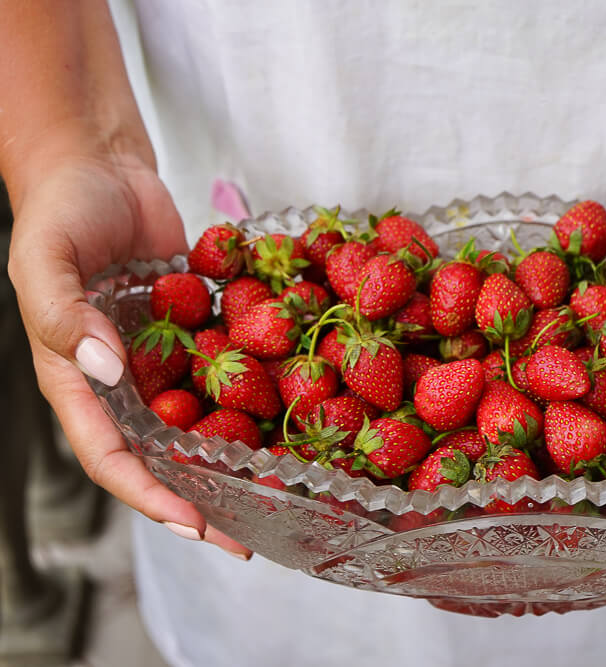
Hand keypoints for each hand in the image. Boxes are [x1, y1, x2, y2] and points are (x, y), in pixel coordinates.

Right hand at [7, 152, 252, 558]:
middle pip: (167, 454)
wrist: (102, 165)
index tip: (194, 524)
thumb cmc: (60, 210)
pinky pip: (234, 366)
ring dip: (241, 454)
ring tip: (286, 489)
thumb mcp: (43, 261)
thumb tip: (105, 368)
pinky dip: (261, 389)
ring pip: (207, 419)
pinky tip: (303, 409)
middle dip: (206, 497)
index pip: (112, 456)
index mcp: (80, 381)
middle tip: (255, 535)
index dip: (151, 495)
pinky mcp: (203, 329)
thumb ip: (64, 317)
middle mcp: (128, 381)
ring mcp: (168, 357)